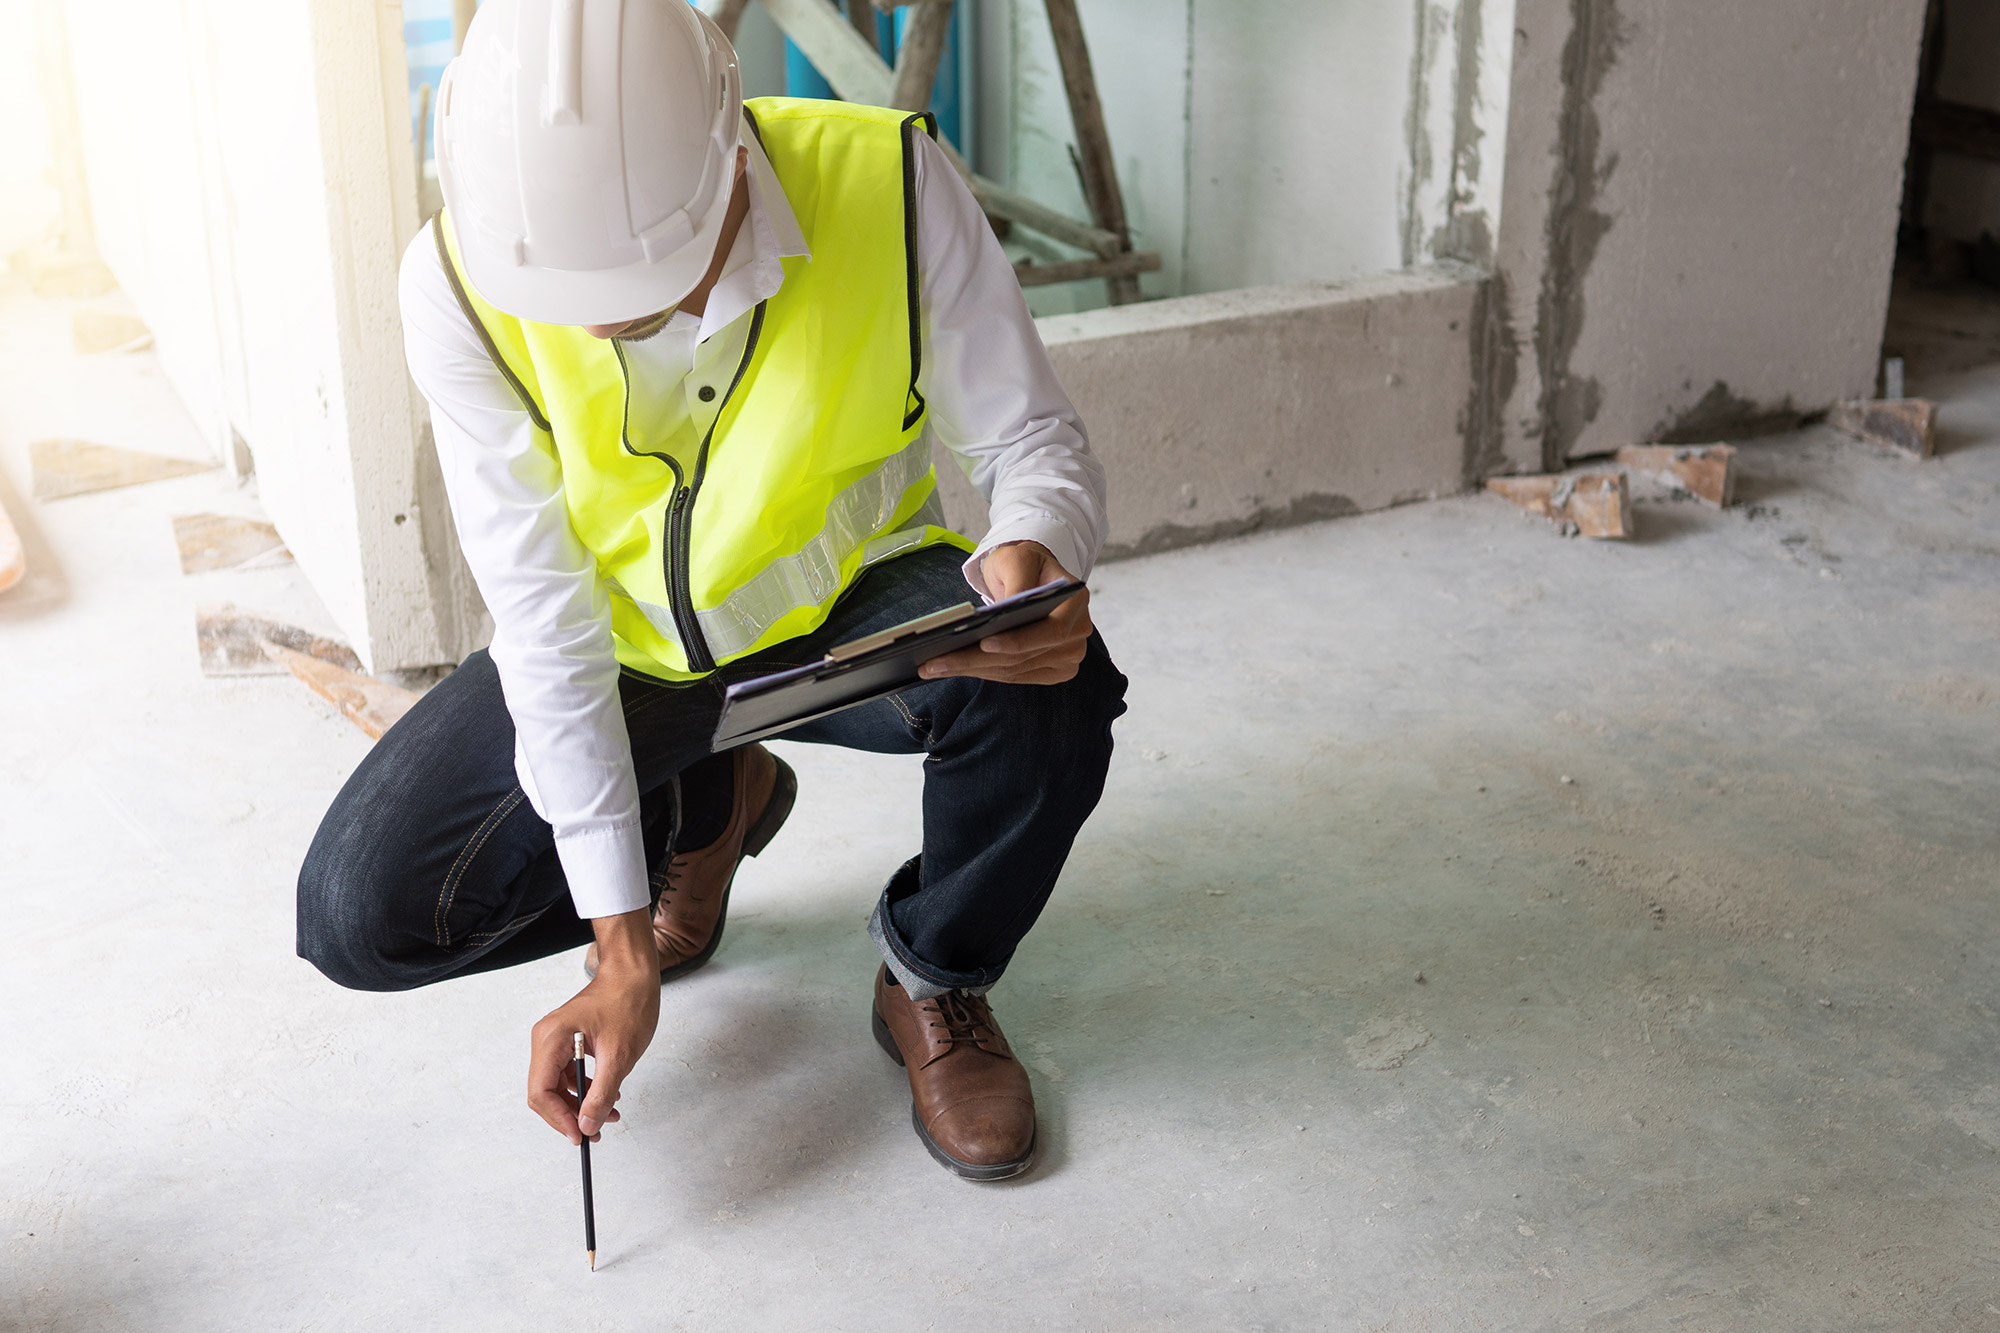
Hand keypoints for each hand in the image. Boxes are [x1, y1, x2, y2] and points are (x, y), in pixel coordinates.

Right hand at [527, 909, 658, 1143]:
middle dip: (571, 1115)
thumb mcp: (618, 1056)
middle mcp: (546, 1040)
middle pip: (545, 1092)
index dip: (559, 1119)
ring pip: (558, 1085)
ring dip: (581, 1103)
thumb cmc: (628, 1002)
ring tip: (610, 1113)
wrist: (635, 972)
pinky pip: (569, 1072)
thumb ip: (601, 1095)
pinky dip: (586, 1087)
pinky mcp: (569, 1040)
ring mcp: (556, 1039)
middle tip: (596, 1132)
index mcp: (550, 1040)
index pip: (541, 1093)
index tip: (581, 1136)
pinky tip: (609, 1093)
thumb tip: (588, 1126)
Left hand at [918, 541, 1091, 684]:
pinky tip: (954, 669)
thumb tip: (1006, 613)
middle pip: (1024, 657)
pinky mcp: (1052, 670)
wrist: (1030, 574)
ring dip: (972, 670)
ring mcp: (1068, 656)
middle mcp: (1078, 633)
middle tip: (935, 663)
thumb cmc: (1022, 562)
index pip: (1050, 631)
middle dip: (977, 660)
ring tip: (933, 667)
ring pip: (1014, 671)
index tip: (983, 643)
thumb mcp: (1017, 559)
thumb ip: (1017, 583)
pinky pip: (1014, 677)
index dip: (1018, 641)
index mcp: (1076, 601)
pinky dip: (982, 673)